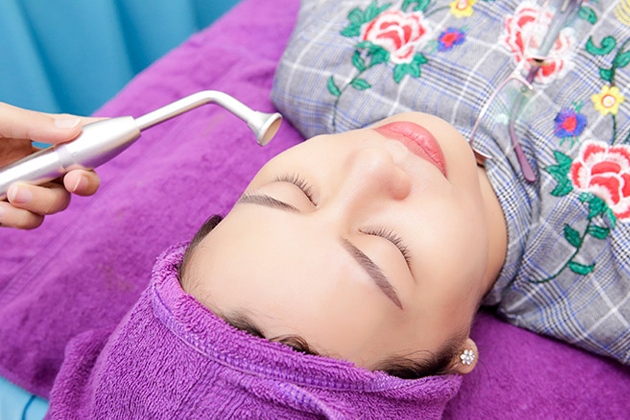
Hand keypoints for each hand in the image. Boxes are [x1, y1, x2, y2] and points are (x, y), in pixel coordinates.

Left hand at [0, 102, 100, 229]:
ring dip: (42, 201)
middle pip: (78, 177)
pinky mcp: (6, 212)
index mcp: (30, 136)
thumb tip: (76, 128)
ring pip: (57, 202)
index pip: (74, 137)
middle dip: (85, 181)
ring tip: (13, 192)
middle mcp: (31, 164)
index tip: (120, 134)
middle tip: (74, 181)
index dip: (99, 137)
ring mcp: (21, 190)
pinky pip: (30, 221)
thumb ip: (33, 124)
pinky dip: (17, 217)